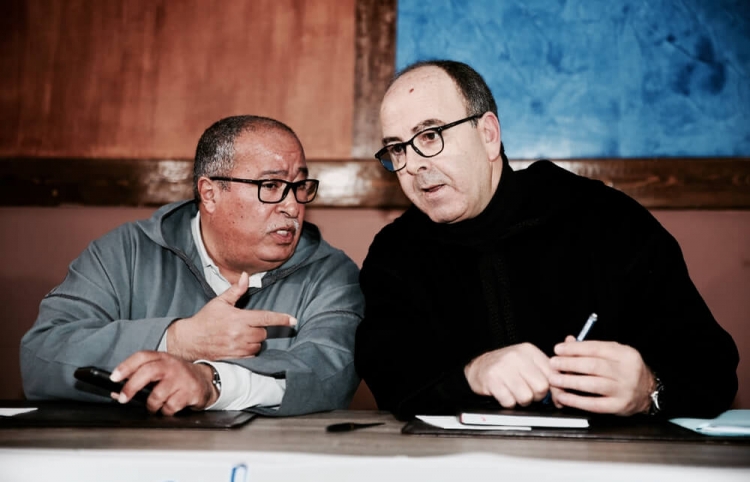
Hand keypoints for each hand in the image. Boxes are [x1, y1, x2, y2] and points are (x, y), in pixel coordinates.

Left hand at [110, 351, 217, 414]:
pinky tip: (169, 407)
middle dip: (132, 386)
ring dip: (152, 405)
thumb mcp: (159, 373)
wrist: (205, 381)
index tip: (114, 378)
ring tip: (154, 405)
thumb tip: (116, 394)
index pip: (142, 357)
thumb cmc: (177, 377)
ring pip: (157, 395)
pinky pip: (170, 407)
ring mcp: (181, 378)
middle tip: (123, 399)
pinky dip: (166, 411)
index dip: (126, 366)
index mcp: (162, 358)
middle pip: (148, 372)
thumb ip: (138, 380)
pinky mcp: (190, 392)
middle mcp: (171, 365)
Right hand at [167, 272, 296, 360]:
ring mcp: (237, 348)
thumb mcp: (220, 302)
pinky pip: (250, 356)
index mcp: (239, 318)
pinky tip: (238, 346)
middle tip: (245, 326)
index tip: (293, 320)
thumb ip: (236, 290)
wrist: (189, 340)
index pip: (265, 317)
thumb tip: (246, 276)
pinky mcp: (234, 358)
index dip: (281, 319)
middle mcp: (240, 334)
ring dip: (254, 341)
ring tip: (240, 336)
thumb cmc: (205, 319)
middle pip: (263, 333)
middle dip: (258, 329)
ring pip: (258, 345)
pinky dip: (248, 351)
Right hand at [464, 343, 553, 407]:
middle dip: (536, 396)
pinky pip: (509, 402)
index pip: (552, 373)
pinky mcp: (492, 380)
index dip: (554, 389)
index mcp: (529, 350)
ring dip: (522, 401)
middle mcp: (516, 356)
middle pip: (541, 387)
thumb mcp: (527, 362)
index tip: (551, 395)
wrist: (478, 367)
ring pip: (526, 397)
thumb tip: (563, 393)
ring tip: (515, 393)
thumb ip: (547, 373)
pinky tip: (504, 394)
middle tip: (528, 392)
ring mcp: (503, 367)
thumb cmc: (507, 367)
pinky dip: (508, 403)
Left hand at [549, 336, 653, 414]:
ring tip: (555, 379)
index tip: (558, 349)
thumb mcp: (614, 353)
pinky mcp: (619, 406)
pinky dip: (576, 401)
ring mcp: (624, 390)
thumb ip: (591, 348)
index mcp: (625, 354)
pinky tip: (564, 397)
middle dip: (569, 364)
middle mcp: (627, 371)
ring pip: (593, 384)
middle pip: (593, 366)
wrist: (648, 391)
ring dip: (570, 382)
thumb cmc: (625, 370)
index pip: (596, 349)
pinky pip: (594, 404)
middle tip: (553, 363)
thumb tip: (567, 342)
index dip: (574, 349)